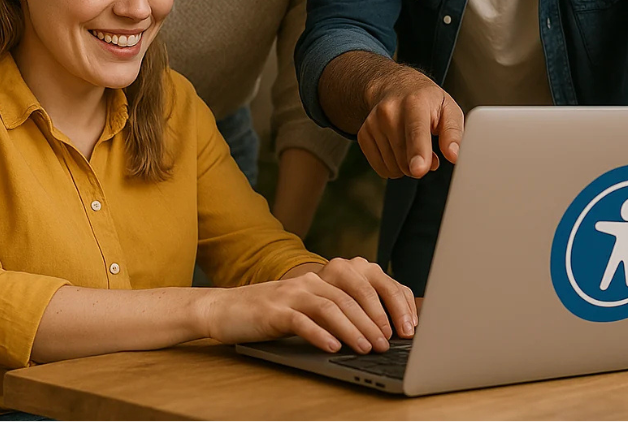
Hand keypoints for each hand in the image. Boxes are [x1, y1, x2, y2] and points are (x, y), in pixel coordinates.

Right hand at [203, 257, 417, 354]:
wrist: (225, 310)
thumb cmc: (270, 315)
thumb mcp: (306, 310)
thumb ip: (334, 314)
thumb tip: (375, 332)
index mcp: (321, 279)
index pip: (363, 287)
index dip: (385, 306)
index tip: (402, 327)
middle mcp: (309, 281)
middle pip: (350, 298)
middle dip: (373, 321)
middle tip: (389, 342)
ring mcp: (291, 294)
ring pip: (330, 308)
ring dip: (353, 329)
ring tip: (368, 347)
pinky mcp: (273, 311)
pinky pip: (301, 321)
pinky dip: (319, 334)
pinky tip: (333, 347)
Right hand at [357, 68, 463, 179]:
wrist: (395, 86)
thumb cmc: (426, 101)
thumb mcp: (448, 109)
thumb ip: (453, 133)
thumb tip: (454, 155)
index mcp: (415, 102)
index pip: (416, 131)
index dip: (418, 152)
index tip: (419, 169)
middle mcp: (389, 111)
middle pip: (404, 157)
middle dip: (420, 164)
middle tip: (430, 151)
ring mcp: (373, 123)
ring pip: (393, 166)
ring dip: (407, 166)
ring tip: (412, 146)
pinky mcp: (364, 135)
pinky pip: (381, 168)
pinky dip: (394, 166)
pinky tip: (399, 150)